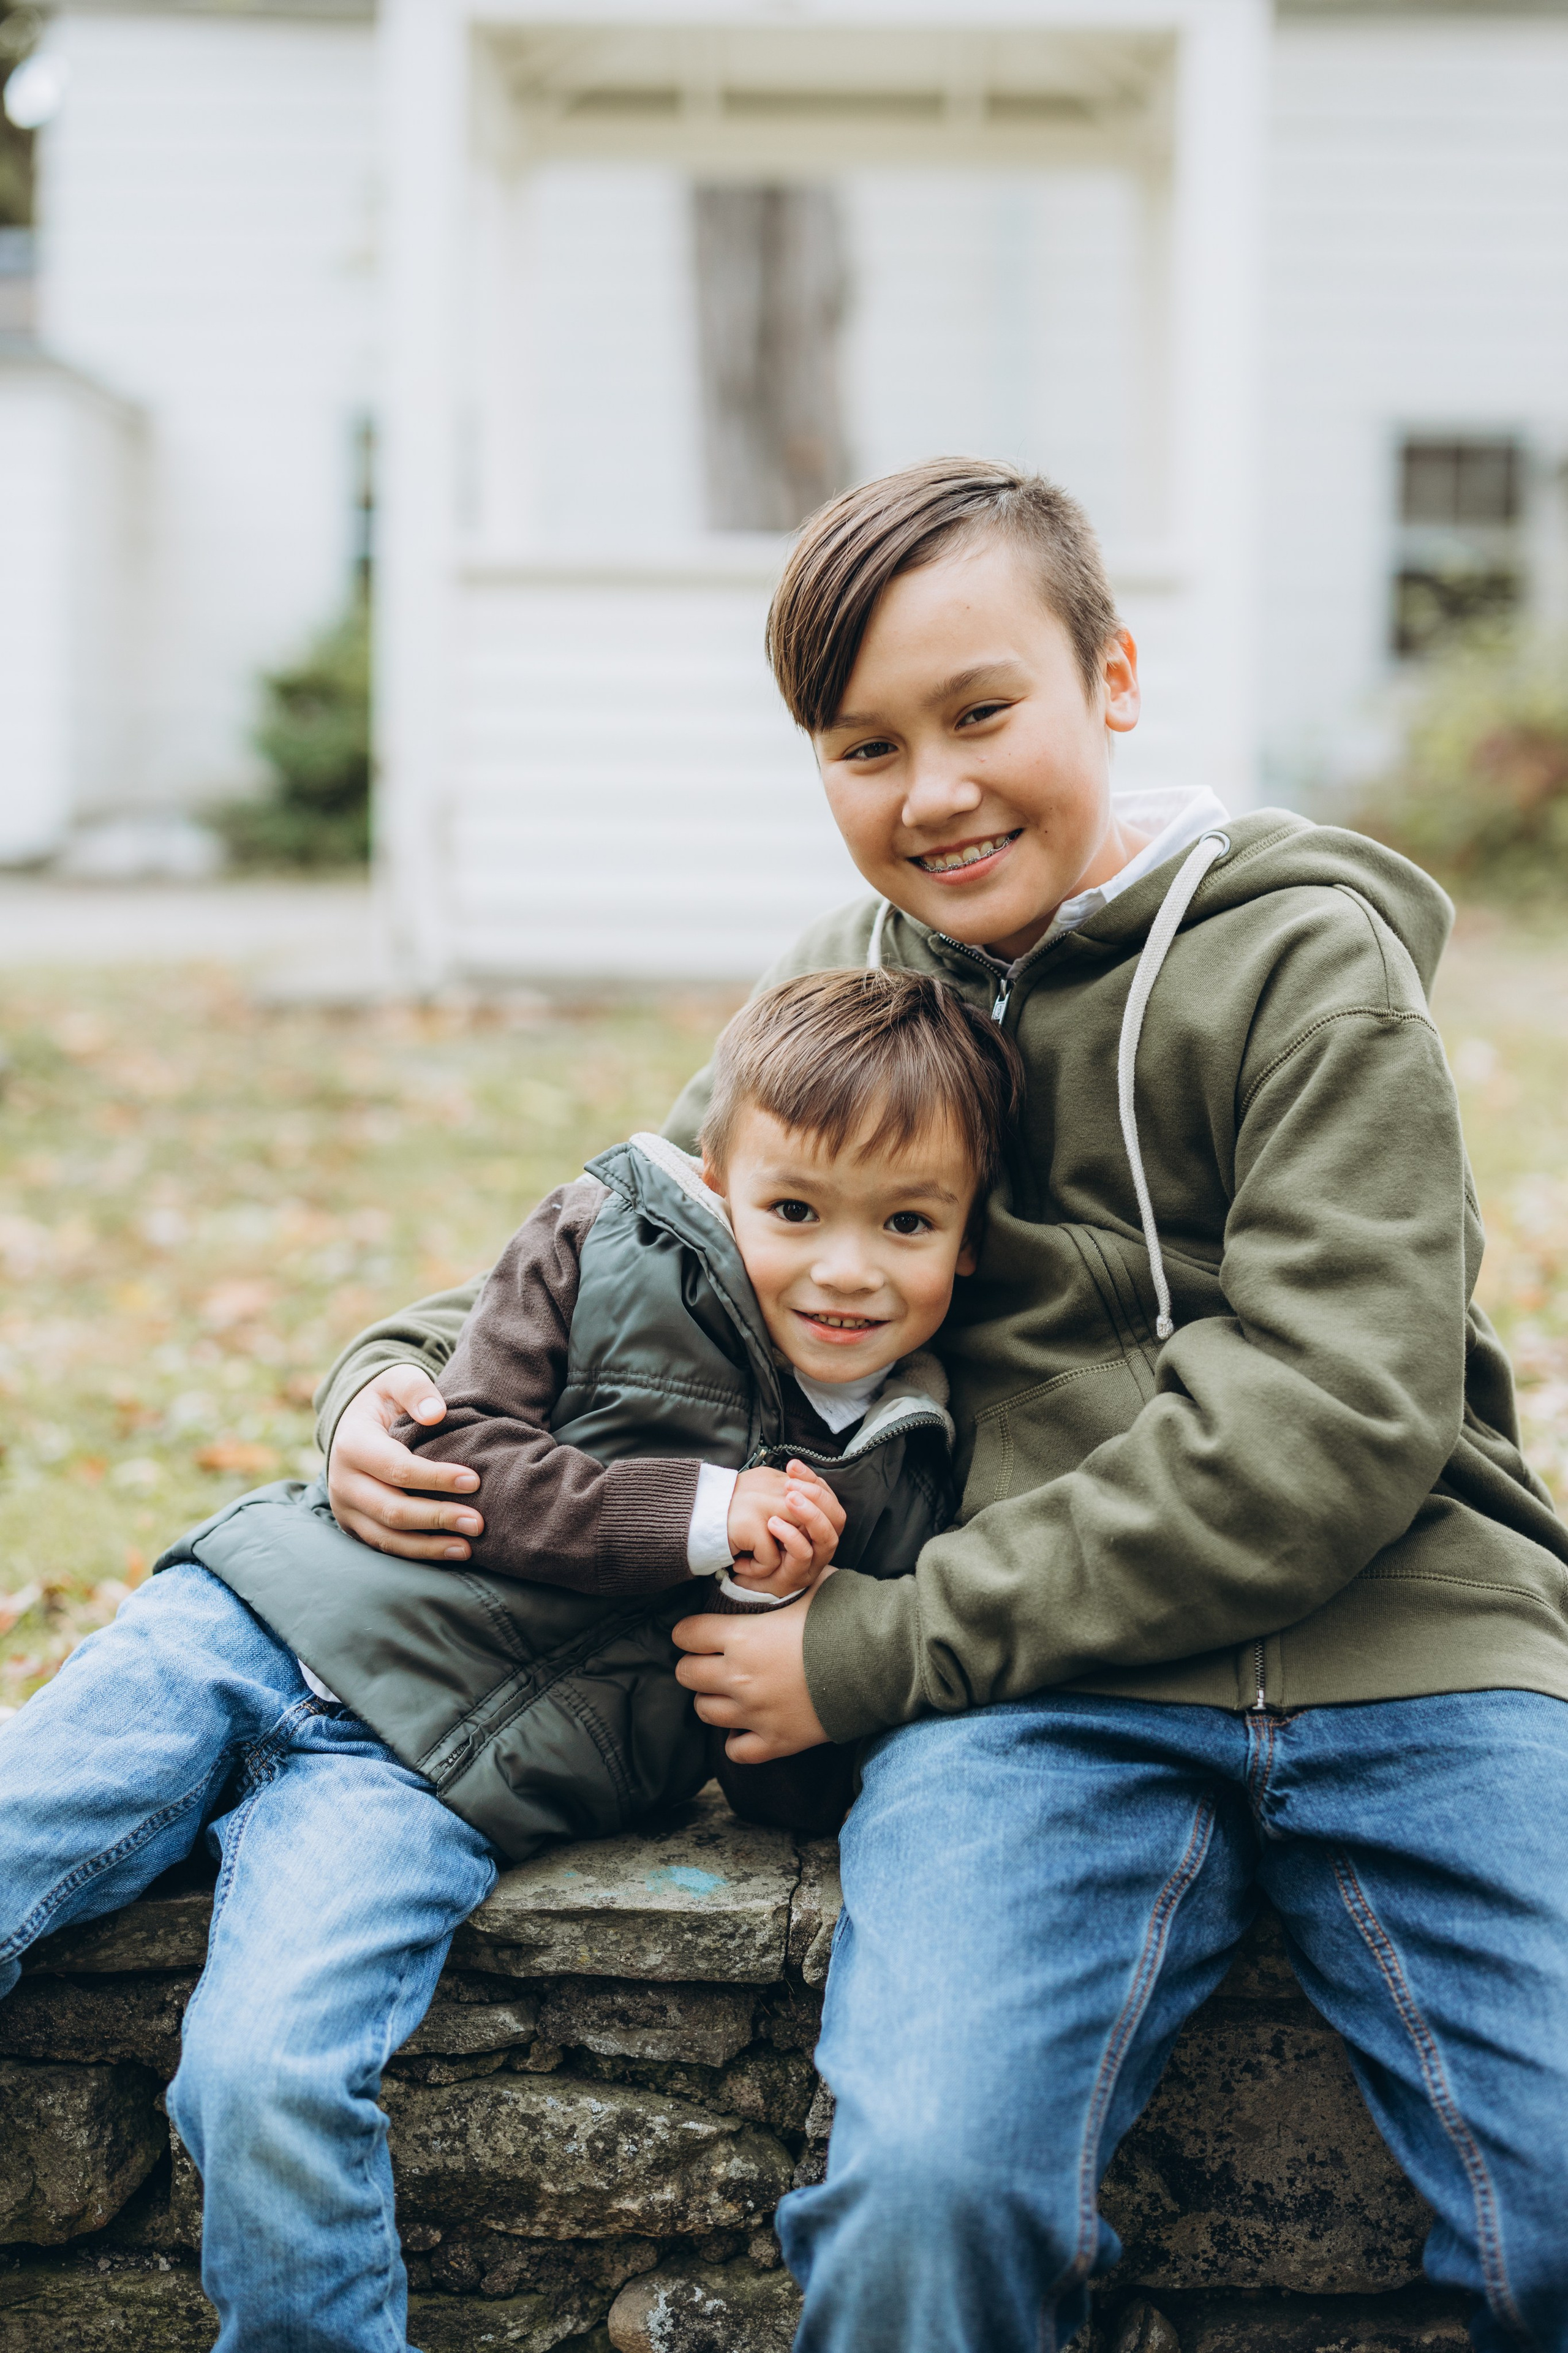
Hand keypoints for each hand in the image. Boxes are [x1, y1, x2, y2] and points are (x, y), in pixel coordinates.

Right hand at [326, 1366, 484, 1560]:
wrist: (354, 1419)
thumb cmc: (386, 1398)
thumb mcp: (396, 1380)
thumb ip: (416, 1390)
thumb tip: (436, 1413)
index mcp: (352, 1444)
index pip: (396, 1468)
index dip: (436, 1478)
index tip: (474, 1481)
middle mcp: (342, 1481)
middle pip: (391, 1509)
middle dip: (437, 1518)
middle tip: (478, 1523)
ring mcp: (345, 1508)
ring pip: (386, 1537)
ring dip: (428, 1547)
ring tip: (467, 1548)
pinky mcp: (354, 1525)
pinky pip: (384, 1546)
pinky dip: (416, 1553)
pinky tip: (448, 1553)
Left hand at [673, 1585, 830, 1762]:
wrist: (883, 1660)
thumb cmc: (846, 1616)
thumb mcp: (808, 1585)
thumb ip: (777, 1581)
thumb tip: (764, 1569)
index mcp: (743, 1636)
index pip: (686, 1634)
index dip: (689, 1630)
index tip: (699, 1630)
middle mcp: (740, 1677)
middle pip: (687, 1674)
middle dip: (695, 1663)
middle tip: (714, 1658)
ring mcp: (756, 1713)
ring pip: (705, 1710)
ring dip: (714, 1697)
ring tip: (731, 1689)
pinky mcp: (777, 1741)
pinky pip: (735, 1750)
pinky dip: (736, 1738)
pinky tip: (748, 1723)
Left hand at [726, 1462, 843, 1596]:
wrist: (747, 1575)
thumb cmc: (764, 1541)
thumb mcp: (778, 1512)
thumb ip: (787, 1494)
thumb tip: (792, 1466)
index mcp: (821, 1525)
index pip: (828, 1498)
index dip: (814, 1480)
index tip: (793, 1466)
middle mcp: (822, 1543)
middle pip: (837, 1517)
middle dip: (818, 1497)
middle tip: (792, 1485)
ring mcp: (813, 1561)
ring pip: (827, 1537)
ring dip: (810, 1515)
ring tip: (789, 1499)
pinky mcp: (797, 1575)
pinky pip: (803, 1554)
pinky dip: (791, 1537)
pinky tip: (773, 1523)